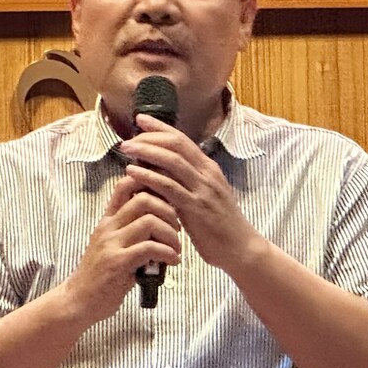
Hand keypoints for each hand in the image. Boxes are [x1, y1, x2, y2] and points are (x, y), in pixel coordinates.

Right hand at [60, 173, 182, 325]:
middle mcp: (108, 227)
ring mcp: (111, 244)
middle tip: (177, 228)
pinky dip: (168, 253)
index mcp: (108, 220)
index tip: (168, 199)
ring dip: (171, 234)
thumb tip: (161, 219)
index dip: (151, 183)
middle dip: (169, 211)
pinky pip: (149, 248)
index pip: (126, 184)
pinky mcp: (117, 263)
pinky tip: (173, 261)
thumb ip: (131, 231)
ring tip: (176, 248)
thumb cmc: (101, 275)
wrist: (79, 301)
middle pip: (144, 198)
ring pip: (149, 221)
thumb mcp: (112, 245)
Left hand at [117, 117, 260, 272]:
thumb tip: (163, 168)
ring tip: (127, 148)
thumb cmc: (220, 225)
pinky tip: (133, 172)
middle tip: (129, 137)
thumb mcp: (206, 195)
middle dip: (150, 136)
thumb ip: (189, 181)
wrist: (241, 249)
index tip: (140, 119)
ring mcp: (203, 190)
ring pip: (172, 161)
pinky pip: (169, 187)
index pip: (183, 139)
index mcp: (209, 169)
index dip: (160, 127)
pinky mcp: (196, 208)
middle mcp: (208, 174)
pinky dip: (149, 176)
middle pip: (177, 145)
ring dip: (147, 151)